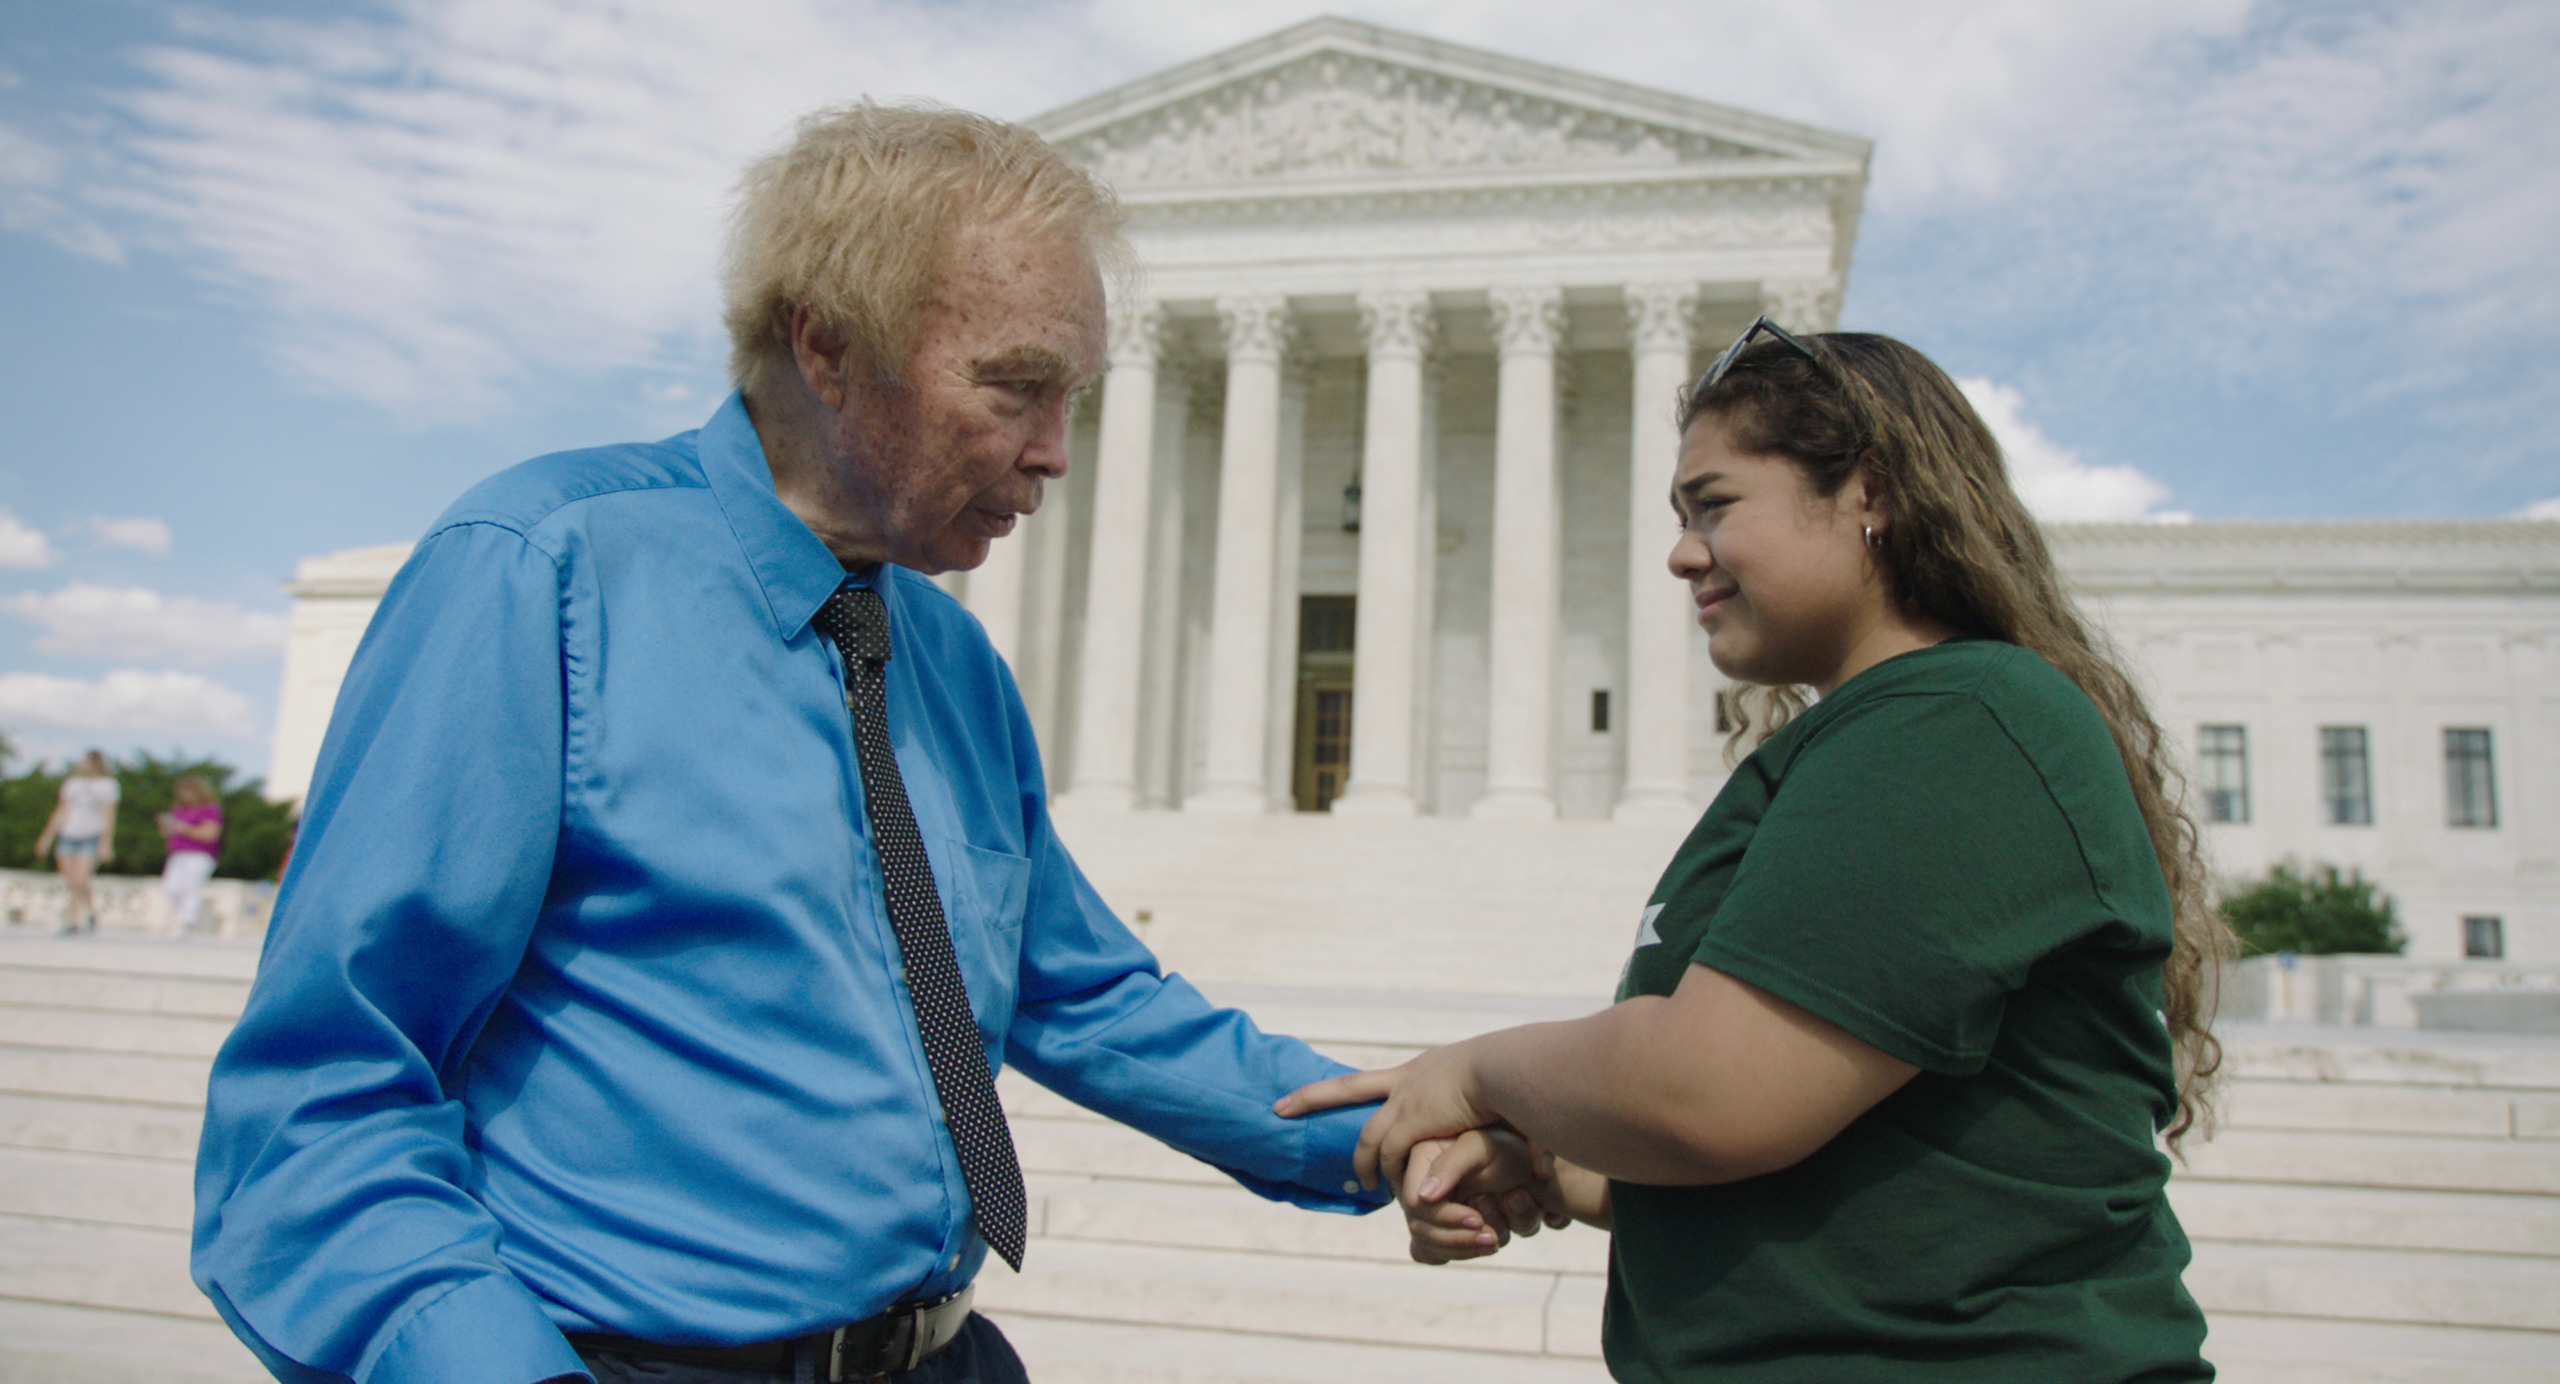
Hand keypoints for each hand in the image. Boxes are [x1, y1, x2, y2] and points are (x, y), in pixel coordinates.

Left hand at [1278, 1040, 1496, 1192]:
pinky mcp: (1411, 1124)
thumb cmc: (1512, 1076)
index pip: (1369, 1080)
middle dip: (1309, 1097)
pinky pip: (1390, 1157)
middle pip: (1345, 1088)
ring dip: (1364, 1164)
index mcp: (1419, 1070)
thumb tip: (1485, 1110)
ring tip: (1363, 1187)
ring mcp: (1404, 1102)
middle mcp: (1406, 1082)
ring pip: (1369, 1138)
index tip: (1313, 1090)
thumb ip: (1477, 1101)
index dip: (1340, 1087)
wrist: (1507, 1069)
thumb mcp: (1487, 1083)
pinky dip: (1388, 1175)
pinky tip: (1392, 1192)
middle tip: (1278, 1107)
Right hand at [1400, 1128, 1568, 1264]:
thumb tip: (1424, 1197)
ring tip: (1497, 1238)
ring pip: (1432, 1250)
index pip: (1416, 1204)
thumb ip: (1450, 1165)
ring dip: (1468, 1248)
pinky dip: (1466, 1253)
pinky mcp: (1445, 1231)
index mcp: (1421, 1164)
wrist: (1529, 1165)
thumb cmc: (1505, 1147)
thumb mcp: (1480, 1146)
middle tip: (1492, 1237)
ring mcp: (1432, 1213)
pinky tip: (1491, 1240)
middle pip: (1421, 1232)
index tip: (1476, 1219)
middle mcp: (1422, 1190)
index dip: (1443, 1217)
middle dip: (1458, 1239)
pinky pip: (1439, 1258)